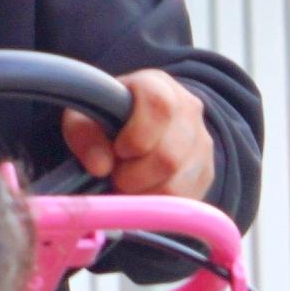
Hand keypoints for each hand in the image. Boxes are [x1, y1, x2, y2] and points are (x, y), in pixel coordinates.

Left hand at [63, 68, 214, 199]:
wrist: (134, 130)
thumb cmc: (105, 121)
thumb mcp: (83, 118)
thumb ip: (83, 133)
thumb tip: (100, 166)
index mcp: (157, 86)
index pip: (159, 105)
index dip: (137, 135)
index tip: (118, 149)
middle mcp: (188, 110)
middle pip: (169, 155)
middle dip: (134, 176)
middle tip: (116, 176)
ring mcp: (202, 142)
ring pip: (177, 182)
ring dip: (144, 193)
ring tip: (127, 185)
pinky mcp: (206, 172)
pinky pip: (184, 199)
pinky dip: (157, 204)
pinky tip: (142, 192)